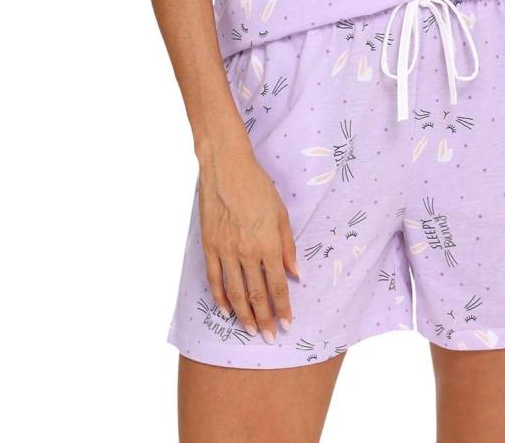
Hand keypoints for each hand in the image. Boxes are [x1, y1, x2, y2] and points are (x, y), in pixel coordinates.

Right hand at [196, 135, 298, 343]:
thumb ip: (288, 246)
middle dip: (264, 319)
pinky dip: (219, 297)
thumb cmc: (258, 186)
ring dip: (243, 314)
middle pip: (256, 294)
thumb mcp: (281, 213)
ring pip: (234, 292)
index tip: (287, 322)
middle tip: (269, 336)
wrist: (226, 168)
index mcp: (267, 244)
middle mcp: (246, 252)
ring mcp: (225, 251)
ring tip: (250, 330)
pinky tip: (226, 310)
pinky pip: (214, 278)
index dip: (282, 307)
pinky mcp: (209, 246)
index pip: (277, 285)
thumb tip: (296, 273)